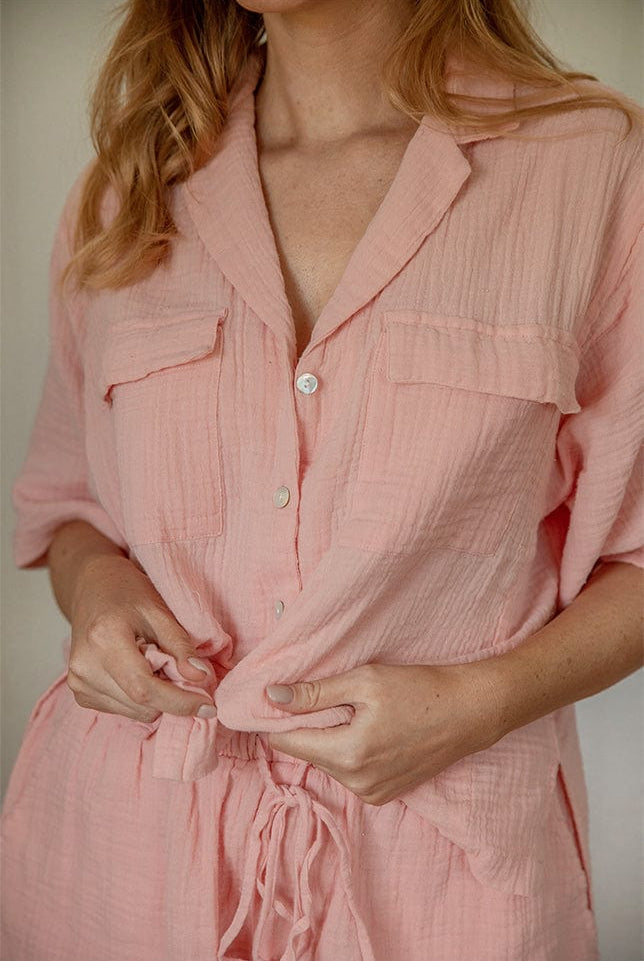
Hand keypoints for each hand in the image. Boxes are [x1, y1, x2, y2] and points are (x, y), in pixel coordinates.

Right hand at [66, 553, 215, 722]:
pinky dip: (139, 697)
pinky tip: (138, 670)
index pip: (144, 689)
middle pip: (141, 705)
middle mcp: (85, 667)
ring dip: (155, 697)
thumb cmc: (126, 591)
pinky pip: (122, 710)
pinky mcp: (80, 693)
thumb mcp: (159, 610)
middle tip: (179, 668)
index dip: (179, 702)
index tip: (208, 706)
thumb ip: (180, 646)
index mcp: (104, 641)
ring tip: (154, 664)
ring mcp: (78, 682)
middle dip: (171, 695)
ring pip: (135, 712)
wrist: (92, 587)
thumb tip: (200, 678)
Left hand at [266, 661, 503, 804]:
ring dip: (331, 738)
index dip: (280, 717)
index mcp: (347, 754)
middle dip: (310, 725)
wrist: (469, 712)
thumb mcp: (364, 681)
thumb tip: (270, 697)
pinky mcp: (385, 795)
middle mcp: (356, 783)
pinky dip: (350, 751)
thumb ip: (314, 693)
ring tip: (358, 712)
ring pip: (328, 762)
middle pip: (308, 752)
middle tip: (331, 696)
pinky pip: (350, 772)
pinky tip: (372, 730)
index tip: (283, 696)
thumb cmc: (419, 690)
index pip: (287, 741)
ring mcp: (372, 794)